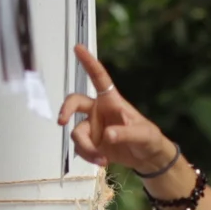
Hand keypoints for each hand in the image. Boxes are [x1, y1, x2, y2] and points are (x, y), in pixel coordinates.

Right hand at [57, 47, 178, 176]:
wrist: (147, 158)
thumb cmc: (148, 138)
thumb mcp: (143, 134)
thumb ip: (126, 133)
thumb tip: (107, 135)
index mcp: (111, 101)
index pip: (99, 78)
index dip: (89, 63)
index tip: (78, 48)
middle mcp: (98, 111)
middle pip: (75, 102)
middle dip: (66, 110)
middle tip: (62, 121)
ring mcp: (92, 127)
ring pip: (77, 133)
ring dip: (86, 147)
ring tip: (102, 159)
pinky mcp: (91, 143)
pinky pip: (80, 149)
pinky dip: (89, 157)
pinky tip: (103, 162)